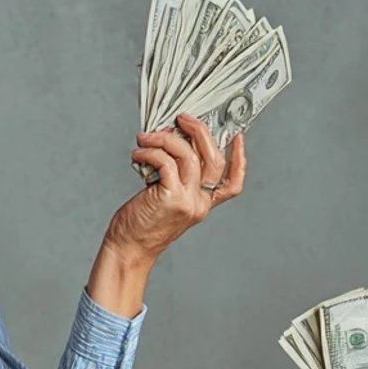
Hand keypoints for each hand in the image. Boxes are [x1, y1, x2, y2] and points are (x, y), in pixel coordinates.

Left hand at [104, 113, 247, 264]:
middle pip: (213, 159)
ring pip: (189, 156)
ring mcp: (187, 201)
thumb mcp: (165, 199)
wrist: (128, 249)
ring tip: (146, 137)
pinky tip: (138, 153)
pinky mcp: (170, 198)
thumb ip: (174, 175)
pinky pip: (166, 163)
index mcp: (202, 204)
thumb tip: (170, 137)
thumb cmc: (141, 224)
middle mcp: (199, 202)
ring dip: (166, 139)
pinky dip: (151, 151)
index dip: (239, 159)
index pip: (232, 183)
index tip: (237, 136)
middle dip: (200, 132)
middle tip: (182, 118)